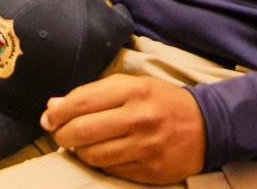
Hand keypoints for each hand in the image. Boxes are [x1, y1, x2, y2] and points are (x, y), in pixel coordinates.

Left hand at [41, 75, 206, 184]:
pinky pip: (110, 169)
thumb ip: (94, 93)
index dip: (58, 112)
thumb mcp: (132, 86)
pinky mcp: (149, 170)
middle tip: (59, 133)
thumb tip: (54, 105)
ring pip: (92, 155)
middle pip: (82, 131)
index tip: (50, 117)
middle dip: (61, 134)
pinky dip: (99, 162)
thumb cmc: (162, 102)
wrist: (206, 126)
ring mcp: (145, 146)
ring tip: (80, 144)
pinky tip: (102, 153)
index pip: (81, 102)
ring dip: (78, 151)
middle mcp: (139, 118)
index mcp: (134, 90)